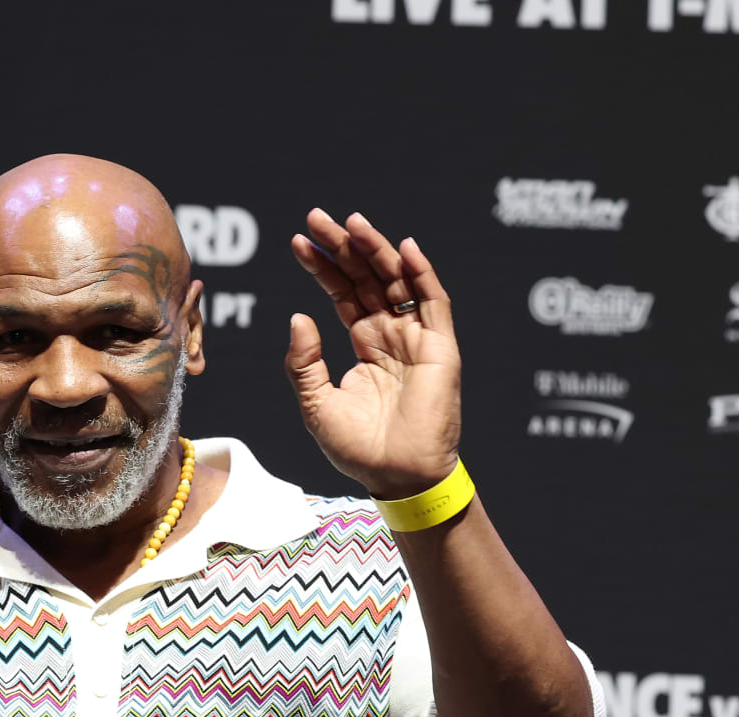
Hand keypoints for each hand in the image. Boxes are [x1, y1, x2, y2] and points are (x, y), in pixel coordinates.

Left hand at [285, 209, 461, 498]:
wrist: (397, 477)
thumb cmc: (358, 449)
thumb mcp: (316, 404)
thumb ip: (304, 362)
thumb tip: (298, 315)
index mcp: (364, 345)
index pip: (342, 294)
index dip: (322, 267)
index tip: (298, 241)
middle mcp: (391, 335)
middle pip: (366, 278)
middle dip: (343, 247)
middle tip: (316, 217)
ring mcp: (417, 338)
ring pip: (396, 281)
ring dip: (375, 249)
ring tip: (350, 223)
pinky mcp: (441, 348)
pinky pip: (434, 302)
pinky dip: (421, 274)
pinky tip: (403, 248)